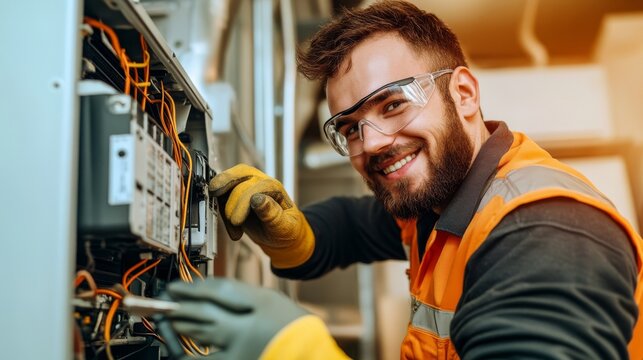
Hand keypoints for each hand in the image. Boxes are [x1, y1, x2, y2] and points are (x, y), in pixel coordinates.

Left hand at [165, 277, 307, 358]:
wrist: (305, 355)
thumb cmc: (291, 326)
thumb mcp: (269, 300)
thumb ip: (239, 293)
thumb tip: (209, 289)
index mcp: (256, 310)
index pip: (216, 293)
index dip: (192, 288)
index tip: (176, 287)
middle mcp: (244, 332)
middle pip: (204, 314)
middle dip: (181, 307)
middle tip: (166, 302)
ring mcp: (238, 352)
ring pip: (201, 337)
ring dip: (182, 327)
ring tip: (172, 321)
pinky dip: (189, 357)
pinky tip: (178, 353)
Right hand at [210, 164, 313, 267]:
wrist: (279, 235)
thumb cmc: (285, 229)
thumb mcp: (284, 227)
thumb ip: (273, 214)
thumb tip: (258, 199)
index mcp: (275, 188)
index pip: (259, 185)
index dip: (245, 200)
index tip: (237, 219)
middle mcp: (260, 182)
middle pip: (241, 174)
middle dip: (229, 191)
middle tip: (224, 210)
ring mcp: (246, 186)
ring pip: (228, 182)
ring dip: (224, 205)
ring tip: (233, 227)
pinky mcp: (234, 194)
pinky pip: (222, 196)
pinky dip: (221, 212)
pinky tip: (233, 230)